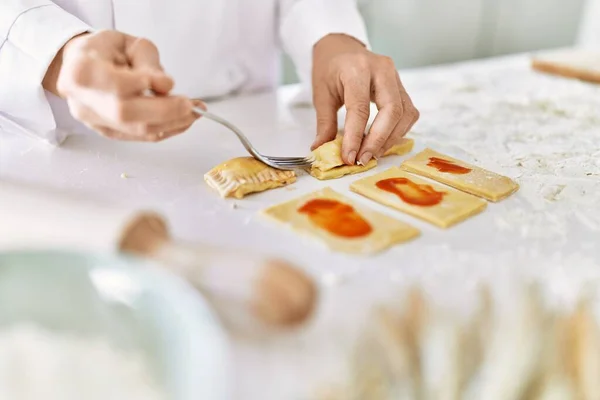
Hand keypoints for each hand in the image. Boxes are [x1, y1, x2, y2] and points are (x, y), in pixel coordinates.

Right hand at [44, 30, 201, 141]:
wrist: (79, 67)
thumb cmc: (104, 52)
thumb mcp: (127, 43)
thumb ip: (146, 61)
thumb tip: (165, 85)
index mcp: (81, 71)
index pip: (113, 83)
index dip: (141, 84)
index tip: (168, 82)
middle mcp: (84, 101)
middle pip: (126, 113)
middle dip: (165, 111)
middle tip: (192, 105)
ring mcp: (95, 122)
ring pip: (136, 130)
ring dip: (172, 123)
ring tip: (195, 112)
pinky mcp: (108, 133)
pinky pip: (141, 137)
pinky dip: (166, 129)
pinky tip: (183, 120)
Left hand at [311, 34, 418, 164]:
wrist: (341, 48)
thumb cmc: (330, 69)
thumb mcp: (321, 95)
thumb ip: (324, 124)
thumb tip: (321, 150)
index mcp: (357, 69)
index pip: (360, 108)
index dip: (355, 137)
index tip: (349, 157)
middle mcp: (382, 70)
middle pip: (391, 110)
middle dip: (379, 140)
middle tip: (364, 158)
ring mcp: (396, 77)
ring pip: (405, 113)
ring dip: (390, 138)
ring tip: (372, 153)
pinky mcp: (402, 86)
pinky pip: (408, 112)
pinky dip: (398, 131)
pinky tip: (383, 141)